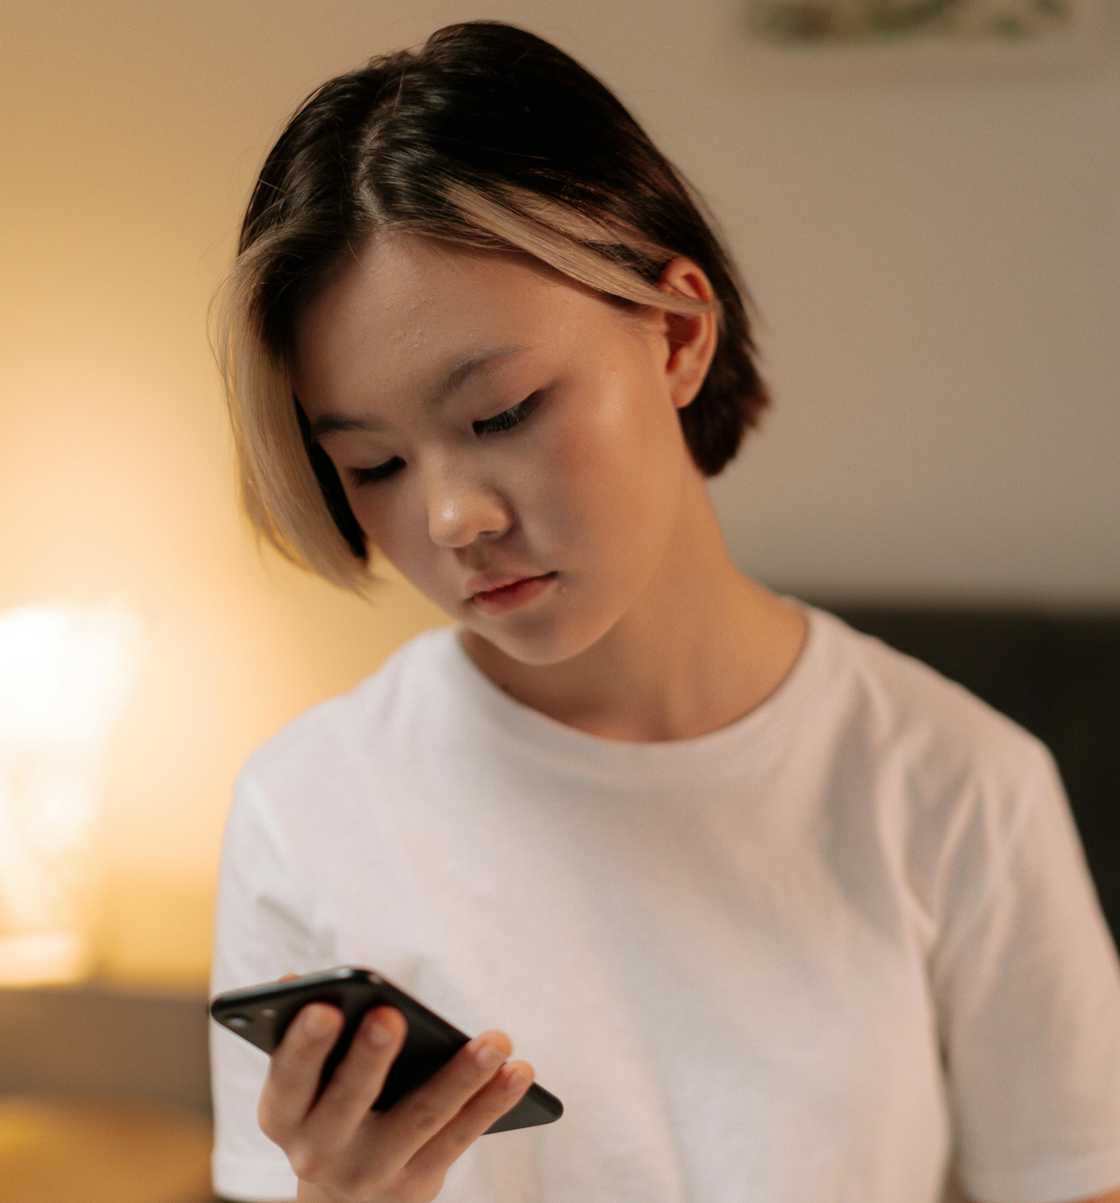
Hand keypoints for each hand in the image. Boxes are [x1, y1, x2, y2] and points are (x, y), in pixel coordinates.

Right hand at [256, 972, 533, 1202]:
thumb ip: (302, 1032)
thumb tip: (291, 978)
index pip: (289, 1078)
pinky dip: (492, 1103)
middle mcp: (319, 1152)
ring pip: (421, 1118)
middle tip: (391, 1016)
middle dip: (370, 1058)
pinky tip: (519, 1071)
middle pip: (350, 1100)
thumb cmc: (326, 1106)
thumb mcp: (302, 1081)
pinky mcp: (417, 1184)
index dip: (304, 1045)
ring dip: (462, 1077)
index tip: (325, 1007)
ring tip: (497, 1040)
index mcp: (284, 1115)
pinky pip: (460, 1138)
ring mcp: (371, 1173)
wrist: (342, 1201)